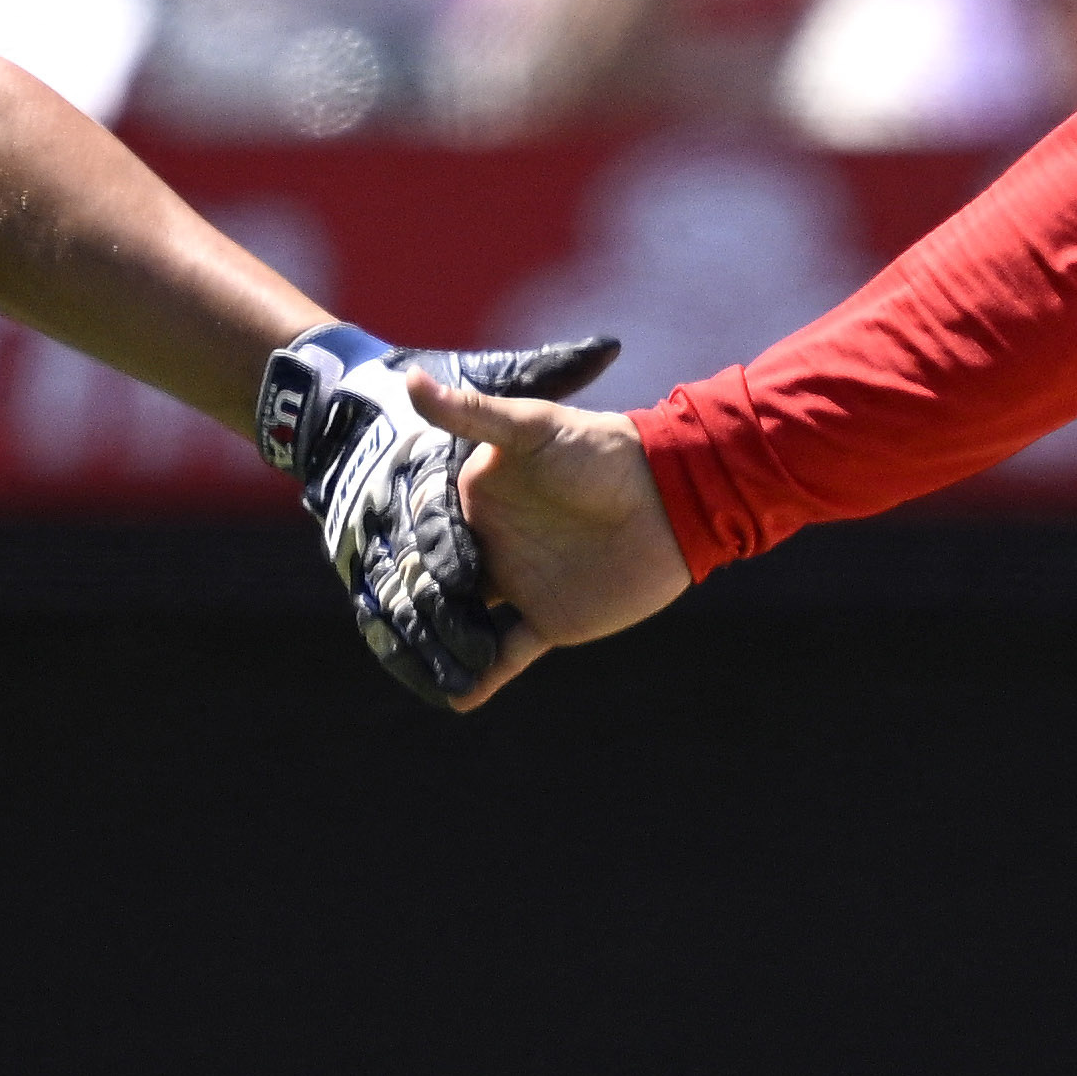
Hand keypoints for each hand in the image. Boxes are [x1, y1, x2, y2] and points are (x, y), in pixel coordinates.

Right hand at [254, 325, 621, 708]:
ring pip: (464, 625)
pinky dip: (484, 677)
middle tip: (407, 629)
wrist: (671, 493)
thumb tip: (410, 378)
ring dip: (443, 648)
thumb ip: (471, 413)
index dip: (416, 556)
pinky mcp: (549, 620)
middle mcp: (489, 546)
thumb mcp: (532, 427)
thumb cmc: (600, 448)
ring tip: (426, 671)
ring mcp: (517, 585)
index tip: (405, 572)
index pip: (428, 537)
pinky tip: (460, 697)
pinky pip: (508, 654)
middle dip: (418, 610)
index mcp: (475, 502)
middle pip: (437, 586)